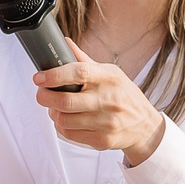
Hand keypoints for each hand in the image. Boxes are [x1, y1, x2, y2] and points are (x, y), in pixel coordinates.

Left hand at [34, 58, 167, 165]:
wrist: (145, 125)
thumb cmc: (125, 96)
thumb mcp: (111, 74)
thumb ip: (85, 61)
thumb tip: (65, 43)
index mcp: (109, 78)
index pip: (79, 73)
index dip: (54, 75)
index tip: (39, 77)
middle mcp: (108, 100)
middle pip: (66, 101)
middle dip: (45, 97)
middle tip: (41, 93)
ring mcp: (106, 122)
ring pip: (64, 120)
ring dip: (53, 113)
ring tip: (55, 107)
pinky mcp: (102, 140)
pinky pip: (70, 134)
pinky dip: (62, 126)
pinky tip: (67, 120)